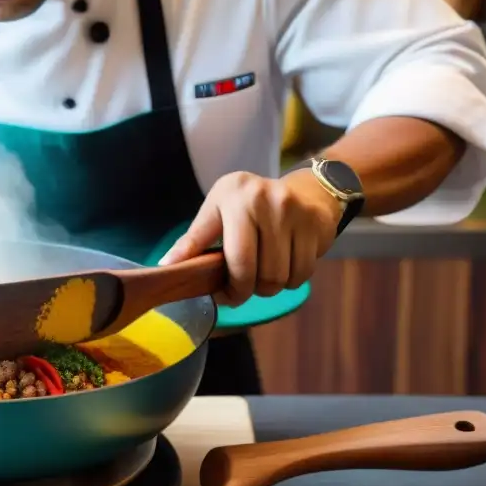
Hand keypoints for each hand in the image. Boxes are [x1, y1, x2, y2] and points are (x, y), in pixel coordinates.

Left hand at [160, 170, 341, 306]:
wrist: (307, 188)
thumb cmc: (249, 204)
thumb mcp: (217, 212)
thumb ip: (193, 240)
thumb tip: (166, 267)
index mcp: (235, 196)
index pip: (236, 260)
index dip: (230, 289)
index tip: (224, 296)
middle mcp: (267, 200)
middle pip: (261, 275)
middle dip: (250, 291)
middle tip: (244, 287)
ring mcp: (296, 212)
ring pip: (283, 278)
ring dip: (272, 287)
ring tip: (264, 273)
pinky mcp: (318, 224)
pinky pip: (303, 273)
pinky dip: (292, 280)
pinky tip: (285, 264)